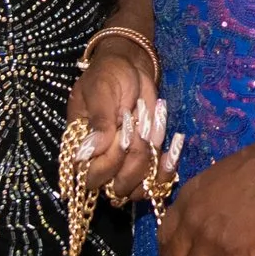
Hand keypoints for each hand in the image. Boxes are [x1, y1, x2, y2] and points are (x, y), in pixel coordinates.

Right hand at [66, 38, 158, 203]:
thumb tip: (89, 150)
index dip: (110, 162)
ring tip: (151, 124)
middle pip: (117, 188)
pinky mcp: (145, 161)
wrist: (131, 67)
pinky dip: (166, 168)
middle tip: (139, 125)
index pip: (91, 177)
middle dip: (134, 159)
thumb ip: (98, 120)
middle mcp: (100, 162)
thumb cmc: (109, 75)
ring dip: (151, 159)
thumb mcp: (101, 90)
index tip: (124, 132)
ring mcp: (124, 164)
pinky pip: (156, 182)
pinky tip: (173, 146)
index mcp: (80, 148)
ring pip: (138, 187)